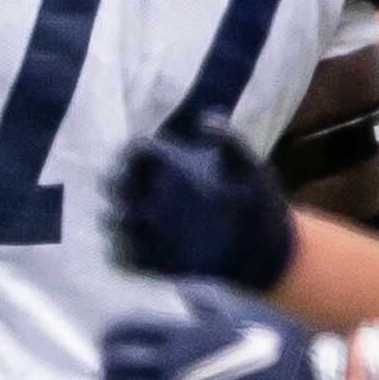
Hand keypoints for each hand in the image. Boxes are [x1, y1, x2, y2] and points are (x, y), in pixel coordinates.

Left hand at [103, 281, 344, 379]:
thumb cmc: (273, 341)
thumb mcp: (239, 307)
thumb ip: (203, 297)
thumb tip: (178, 290)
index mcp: (182, 333)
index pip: (126, 330)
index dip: (112, 335)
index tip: (110, 340)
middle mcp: (174, 365)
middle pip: (119, 364)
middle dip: (108, 366)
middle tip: (108, 369)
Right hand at [106, 118, 296, 288]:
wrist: (266, 252)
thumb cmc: (256, 202)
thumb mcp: (249, 167)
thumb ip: (229, 140)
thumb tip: (205, 120)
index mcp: (169, 166)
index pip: (136, 152)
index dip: (131, 155)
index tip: (137, 163)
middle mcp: (152, 194)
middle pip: (114, 183)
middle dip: (114, 186)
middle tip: (126, 192)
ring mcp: (147, 228)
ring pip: (112, 221)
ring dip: (115, 221)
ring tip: (133, 221)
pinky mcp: (149, 260)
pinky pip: (122, 258)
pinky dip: (121, 255)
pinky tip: (135, 252)